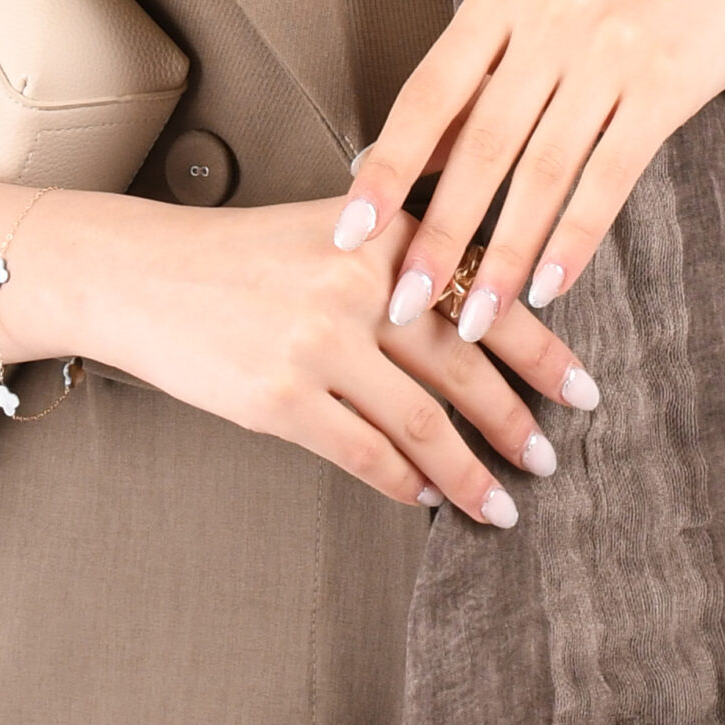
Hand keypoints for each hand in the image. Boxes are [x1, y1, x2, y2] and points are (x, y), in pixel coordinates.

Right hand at [67, 193, 600, 526]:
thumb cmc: (238, 255)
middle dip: (517, 420)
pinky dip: (405, 484)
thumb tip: (480, 291)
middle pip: (463, 365)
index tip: (581, 387)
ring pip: (422, 423)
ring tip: (502, 503)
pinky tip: (427, 498)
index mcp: (379, 232)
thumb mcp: (328, 221)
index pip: (481, 295)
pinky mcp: (281, 398)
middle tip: (549, 456)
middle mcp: (356, 282)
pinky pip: (364, 455)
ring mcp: (317, 343)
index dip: (540, 349)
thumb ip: (400, 242)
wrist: (142, 275)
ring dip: (471, 472)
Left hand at [332, 0, 724, 348]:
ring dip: (506, 255)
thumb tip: (379, 169)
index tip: (350, 232)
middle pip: (484, 142)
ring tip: (477, 317)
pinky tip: (548, 288)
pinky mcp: (663, 86)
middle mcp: (551, 16)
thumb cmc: (596, 17)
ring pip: (545, 171)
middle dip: (441, 232)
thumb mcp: (524, 30)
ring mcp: (612, 49)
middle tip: (407, 302)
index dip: (388, 166)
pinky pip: (609, 178)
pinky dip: (574, 239)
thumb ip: (465, 93)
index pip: (429, 92)